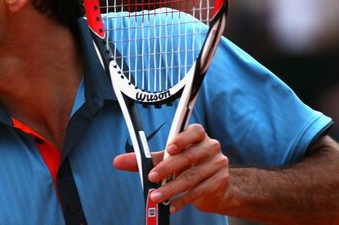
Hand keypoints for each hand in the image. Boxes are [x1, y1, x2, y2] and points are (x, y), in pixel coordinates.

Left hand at [113, 124, 229, 214]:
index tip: (168, 148)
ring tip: (156, 196)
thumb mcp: (167, 159)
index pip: (194, 132)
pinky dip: (181, 200)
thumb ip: (145, 158)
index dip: (182, 139)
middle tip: (152, 177)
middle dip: (168, 168)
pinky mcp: (219, 182)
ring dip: (171, 188)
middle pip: (189, 157)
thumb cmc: (187, 165)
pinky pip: (198, 192)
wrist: (215, 185)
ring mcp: (217, 165)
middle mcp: (211, 147)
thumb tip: (119, 161)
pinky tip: (169, 205)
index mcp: (198, 136)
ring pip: (191, 177)